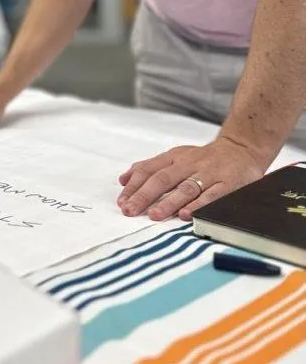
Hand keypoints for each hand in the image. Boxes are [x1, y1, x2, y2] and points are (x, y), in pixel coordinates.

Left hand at [117, 135, 264, 220]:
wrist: (242, 148)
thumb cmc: (204, 158)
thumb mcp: (175, 157)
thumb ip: (150, 167)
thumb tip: (123, 179)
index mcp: (175, 158)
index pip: (149, 170)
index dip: (134, 186)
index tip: (122, 202)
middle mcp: (189, 164)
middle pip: (163, 179)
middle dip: (144, 196)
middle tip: (130, 210)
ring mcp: (209, 174)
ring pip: (186, 188)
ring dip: (169, 202)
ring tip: (154, 215)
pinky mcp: (228, 183)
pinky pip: (213, 195)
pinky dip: (199, 205)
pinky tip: (186, 215)